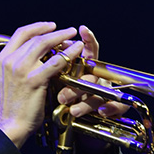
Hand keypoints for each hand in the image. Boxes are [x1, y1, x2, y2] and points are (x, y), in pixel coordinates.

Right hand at [0, 22, 81, 147]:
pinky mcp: (34, 80)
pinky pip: (56, 61)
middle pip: (35, 37)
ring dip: (62, 37)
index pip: (21, 33)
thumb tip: (35, 53)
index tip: (50, 26)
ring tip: (74, 36)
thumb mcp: (10, 79)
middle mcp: (10, 61)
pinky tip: (77, 51)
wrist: (10, 124)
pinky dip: (69, 53)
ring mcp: (22, 69)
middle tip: (68, 30)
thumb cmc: (13, 106)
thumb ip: (18, 64)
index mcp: (3, 58)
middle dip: (54, 31)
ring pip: (45, 44)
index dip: (38, 26)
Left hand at [56, 25, 129, 153]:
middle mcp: (97, 78)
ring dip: (87, 102)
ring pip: (101, 93)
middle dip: (77, 85)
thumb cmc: (63, 99)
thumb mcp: (58, 82)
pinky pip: (116, 106)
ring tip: (73, 110)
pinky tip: (102, 111)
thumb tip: (37, 55)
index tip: (83, 29)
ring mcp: (106, 91)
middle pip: (92, 76)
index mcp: (87, 68)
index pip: (90, 50)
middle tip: (62, 97)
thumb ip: (54, 69)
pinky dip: (110, 108)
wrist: (73, 124)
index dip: (88, 39)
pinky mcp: (114, 106)